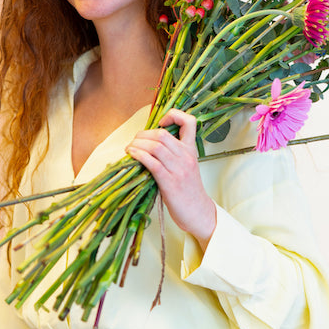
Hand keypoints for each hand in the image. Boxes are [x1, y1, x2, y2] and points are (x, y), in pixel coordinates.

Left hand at [126, 109, 216, 249]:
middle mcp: (186, 157)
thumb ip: (173, 154)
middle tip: (135, 141)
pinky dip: (139, 155)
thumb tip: (149, 144)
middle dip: (143, 134)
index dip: (174, 115)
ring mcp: (179, 169)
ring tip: (130, 148)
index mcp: (192, 150)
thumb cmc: (189, 191)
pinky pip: (152, 162)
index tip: (161, 122)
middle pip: (163, 134)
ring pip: (156, 146)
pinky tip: (131, 155)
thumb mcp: (186, 166)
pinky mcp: (170, 182)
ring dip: (138, 144)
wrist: (198, 213)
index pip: (189, 122)